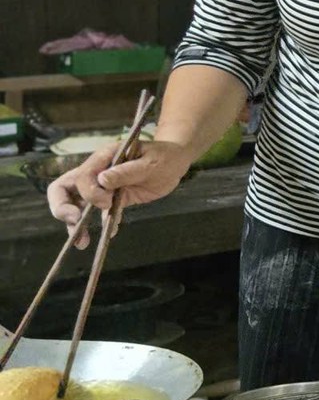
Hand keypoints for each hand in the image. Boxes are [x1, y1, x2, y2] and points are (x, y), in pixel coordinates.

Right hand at [46, 138, 197, 248]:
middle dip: (63, 208)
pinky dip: (102, 224)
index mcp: (103, 158)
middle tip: (74, 223)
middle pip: (64, 189)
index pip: (81, 176)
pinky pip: (100, 214)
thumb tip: (102, 180)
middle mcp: (97, 172)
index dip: (88, 192)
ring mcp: (103, 187)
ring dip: (75, 224)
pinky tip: (110, 232)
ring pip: (78, 205)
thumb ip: (127, 171)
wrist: (175, 162)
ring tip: (82, 243)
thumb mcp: (150, 162)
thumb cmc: (163, 157)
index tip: (105, 202)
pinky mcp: (113, 199)